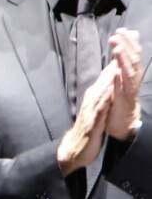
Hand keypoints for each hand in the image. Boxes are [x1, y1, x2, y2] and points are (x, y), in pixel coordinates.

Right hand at [57, 61, 115, 175]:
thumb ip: (102, 98)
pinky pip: (100, 108)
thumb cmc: (88, 130)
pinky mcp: (93, 121)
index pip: (105, 78)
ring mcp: (91, 109)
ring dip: (109, 78)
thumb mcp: (96, 111)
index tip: (123, 51)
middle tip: (121, 50)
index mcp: (93, 97)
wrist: (74, 148)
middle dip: (113, 65)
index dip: (114, 64)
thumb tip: (109, 86)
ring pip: (102, 90)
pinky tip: (110, 92)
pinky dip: (105, 98)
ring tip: (117, 65)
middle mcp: (91, 99)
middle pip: (104, 79)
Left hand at [106, 27, 141, 140]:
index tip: (121, 29)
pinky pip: (121, 90)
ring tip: (118, 49)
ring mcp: (128, 90)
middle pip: (132, 61)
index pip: (133, 54)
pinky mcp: (122, 101)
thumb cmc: (122, 93)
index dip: (129, 41)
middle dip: (126, 47)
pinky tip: (116, 72)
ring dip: (123, 60)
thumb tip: (131, 34)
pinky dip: (119, 80)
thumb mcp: (124, 72)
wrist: (123, 121)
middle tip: (117, 35)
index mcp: (132, 72)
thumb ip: (126, 55)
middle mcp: (133, 80)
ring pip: (128, 73)